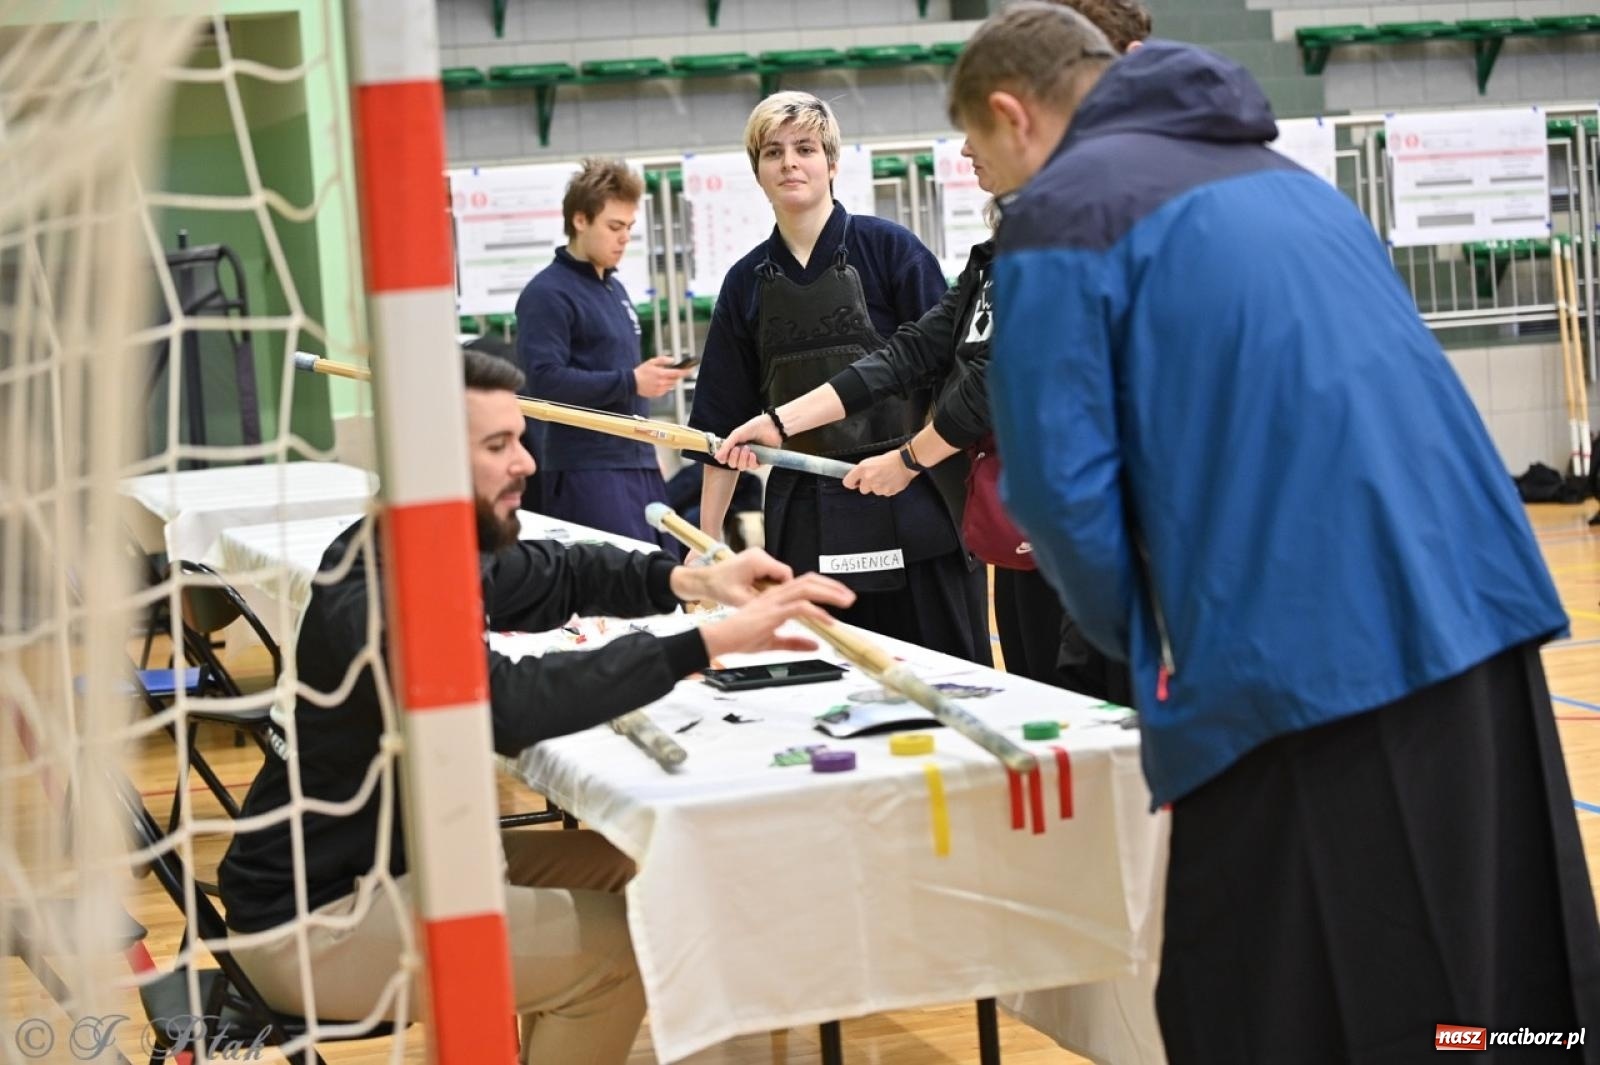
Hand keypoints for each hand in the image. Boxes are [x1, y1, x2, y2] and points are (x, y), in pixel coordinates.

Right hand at [634, 356, 687, 397]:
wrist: (632, 383)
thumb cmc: (641, 372)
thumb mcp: (651, 361)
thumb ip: (663, 360)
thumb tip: (673, 360)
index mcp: (661, 374)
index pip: (678, 373)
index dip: (686, 372)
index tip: (691, 369)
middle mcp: (662, 383)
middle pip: (676, 380)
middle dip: (677, 375)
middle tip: (674, 371)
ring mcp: (660, 389)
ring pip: (672, 385)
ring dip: (671, 381)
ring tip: (663, 376)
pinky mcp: (658, 394)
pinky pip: (666, 390)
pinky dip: (666, 386)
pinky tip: (659, 382)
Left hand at [671, 548, 791, 607]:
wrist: (703, 580)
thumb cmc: (718, 588)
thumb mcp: (740, 600)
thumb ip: (762, 602)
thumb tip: (779, 608)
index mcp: (758, 561)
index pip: (786, 573)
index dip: (786, 589)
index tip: (778, 602)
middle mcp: (760, 554)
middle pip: (781, 573)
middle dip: (776, 589)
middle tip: (766, 602)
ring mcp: (757, 555)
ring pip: (775, 574)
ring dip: (770, 587)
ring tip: (757, 597)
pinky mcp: (754, 559)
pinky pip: (768, 572)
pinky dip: (764, 583)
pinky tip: (754, 592)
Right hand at [699, 574, 856, 657]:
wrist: (721, 639)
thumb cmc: (740, 638)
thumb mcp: (773, 642)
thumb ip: (795, 643)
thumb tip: (816, 646)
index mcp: (776, 597)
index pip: (805, 584)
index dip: (825, 587)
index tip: (841, 597)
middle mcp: (776, 594)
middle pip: (809, 580)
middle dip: (833, 586)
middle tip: (850, 598)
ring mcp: (774, 601)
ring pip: (807, 588)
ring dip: (830, 594)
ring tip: (846, 602)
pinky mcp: (772, 612)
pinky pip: (800, 607)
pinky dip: (818, 612)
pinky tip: (829, 621)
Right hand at [714, 413, 782, 469]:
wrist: (772, 426)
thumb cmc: (755, 427)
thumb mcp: (738, 434)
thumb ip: (727, 445)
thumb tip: (716, 457)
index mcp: (735, 446)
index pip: (725, 458)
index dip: (724, 459)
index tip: (724, 455)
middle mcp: (742, 453)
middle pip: (732, 464)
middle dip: (734, 458)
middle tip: (738, 448)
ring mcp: (751, 458)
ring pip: (741, 467)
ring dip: (743, 459)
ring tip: (748, 449)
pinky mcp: (761, 461)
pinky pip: (753, 467)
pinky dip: (751, 462)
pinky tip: (754, 454)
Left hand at [843, 451, 916, 496]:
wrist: (906, 462)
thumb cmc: (890, 459)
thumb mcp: (871, 461)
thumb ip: (862, 471)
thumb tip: (857, 479)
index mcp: (862, 469)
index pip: (847, 483)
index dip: (852, 483)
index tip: (855, 483)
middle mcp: (869, 479)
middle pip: (862, 490)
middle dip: (868, 485)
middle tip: (876, 477)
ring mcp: (878, 487)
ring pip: (874, 492)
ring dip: (878, 487)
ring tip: (886, 477)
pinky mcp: (887, 492)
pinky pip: (884, 493)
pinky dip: (887, 489)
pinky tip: (891, 481)